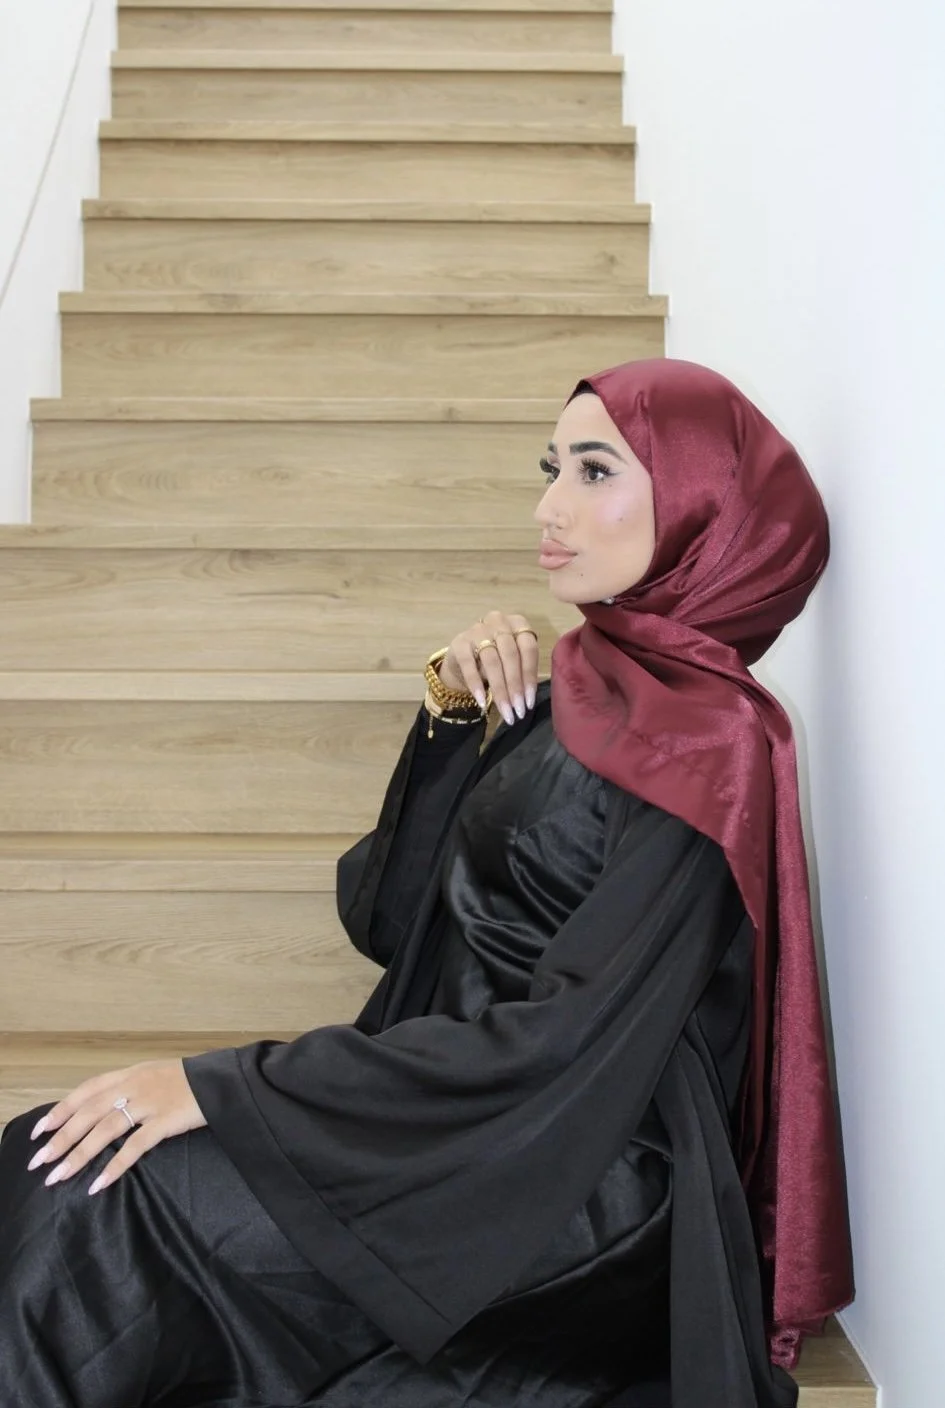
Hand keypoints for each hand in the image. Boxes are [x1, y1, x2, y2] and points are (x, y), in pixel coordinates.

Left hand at [26, 1058, 206, 1194]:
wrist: (221, 1081)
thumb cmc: (186, 1082)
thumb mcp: (153, 1076)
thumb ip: (128, 1089)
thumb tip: (99, 1112)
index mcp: (129, 1074)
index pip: (86, 1091)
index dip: (61, 1110)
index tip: (39, 1130)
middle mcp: (134, 1086)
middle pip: (89, 1113)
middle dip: (61, 1138)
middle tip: (39, 1161)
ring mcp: (149, 1103)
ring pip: (105, 1130)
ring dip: (79, 1154)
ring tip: (58, 1176)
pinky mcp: (165, 1121)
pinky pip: (135, 1146)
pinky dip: (115, 1165)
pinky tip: (99, 1183)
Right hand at [439, 610, 539, 726]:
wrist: (463, 659)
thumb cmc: (496, 660)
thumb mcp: (513, 662)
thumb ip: (522, 674)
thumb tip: (527, 700)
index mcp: (518, 623)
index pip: (528, 649)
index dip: (530, 676)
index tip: (529, 701)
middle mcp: (499, 621)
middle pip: (510, 655)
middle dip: (515, 686)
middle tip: (518, 710)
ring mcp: (477, 630)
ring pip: (492, 661)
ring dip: (500, 689)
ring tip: (505, 711)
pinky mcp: (459, 642)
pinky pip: (469, 665)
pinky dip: (476, 685)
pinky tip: (482, 702)